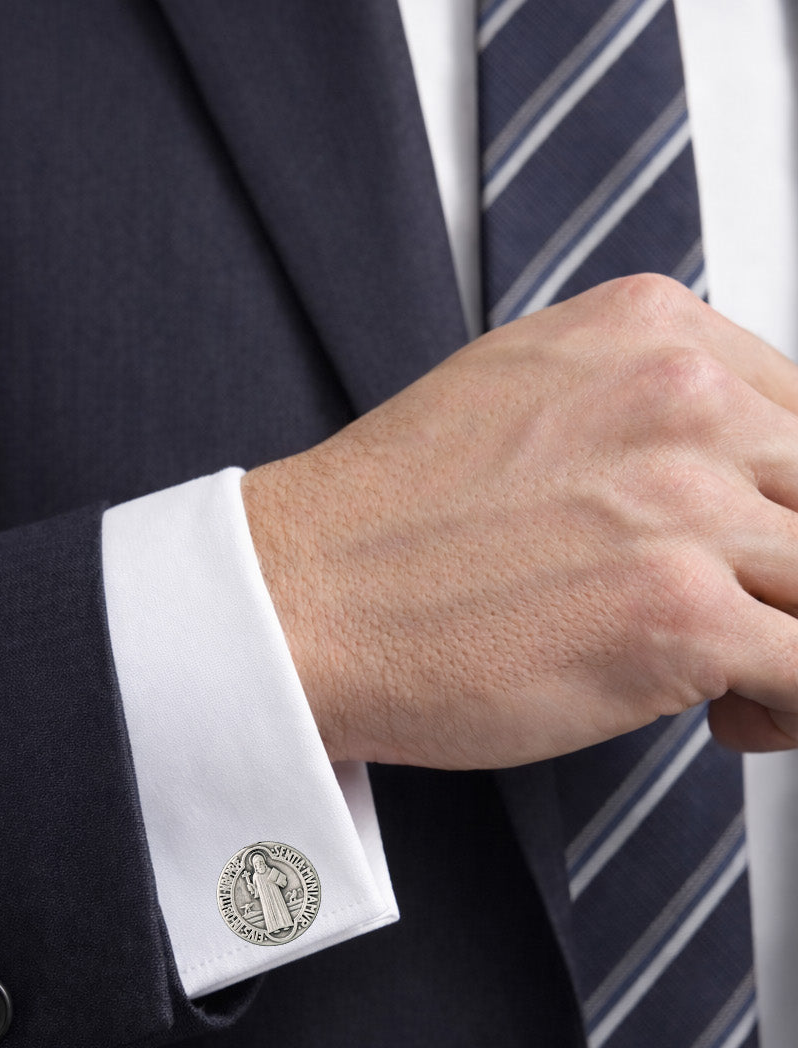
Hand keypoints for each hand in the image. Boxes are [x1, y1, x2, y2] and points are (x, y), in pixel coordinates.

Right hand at [241, 274, 797, 768]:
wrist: (299, 602)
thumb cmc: (389, 521)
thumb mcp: (528, 390)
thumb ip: (639, 404)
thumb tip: (724, 467)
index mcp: (653, 331)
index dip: (786, 503)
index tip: (750, 555)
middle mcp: (684, 400)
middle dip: (792, 573)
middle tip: (745, 621)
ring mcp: (688, 506)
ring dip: (794, 637)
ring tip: (734, 679)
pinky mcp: (681, 616)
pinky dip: (791, 703)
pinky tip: (727, 715)